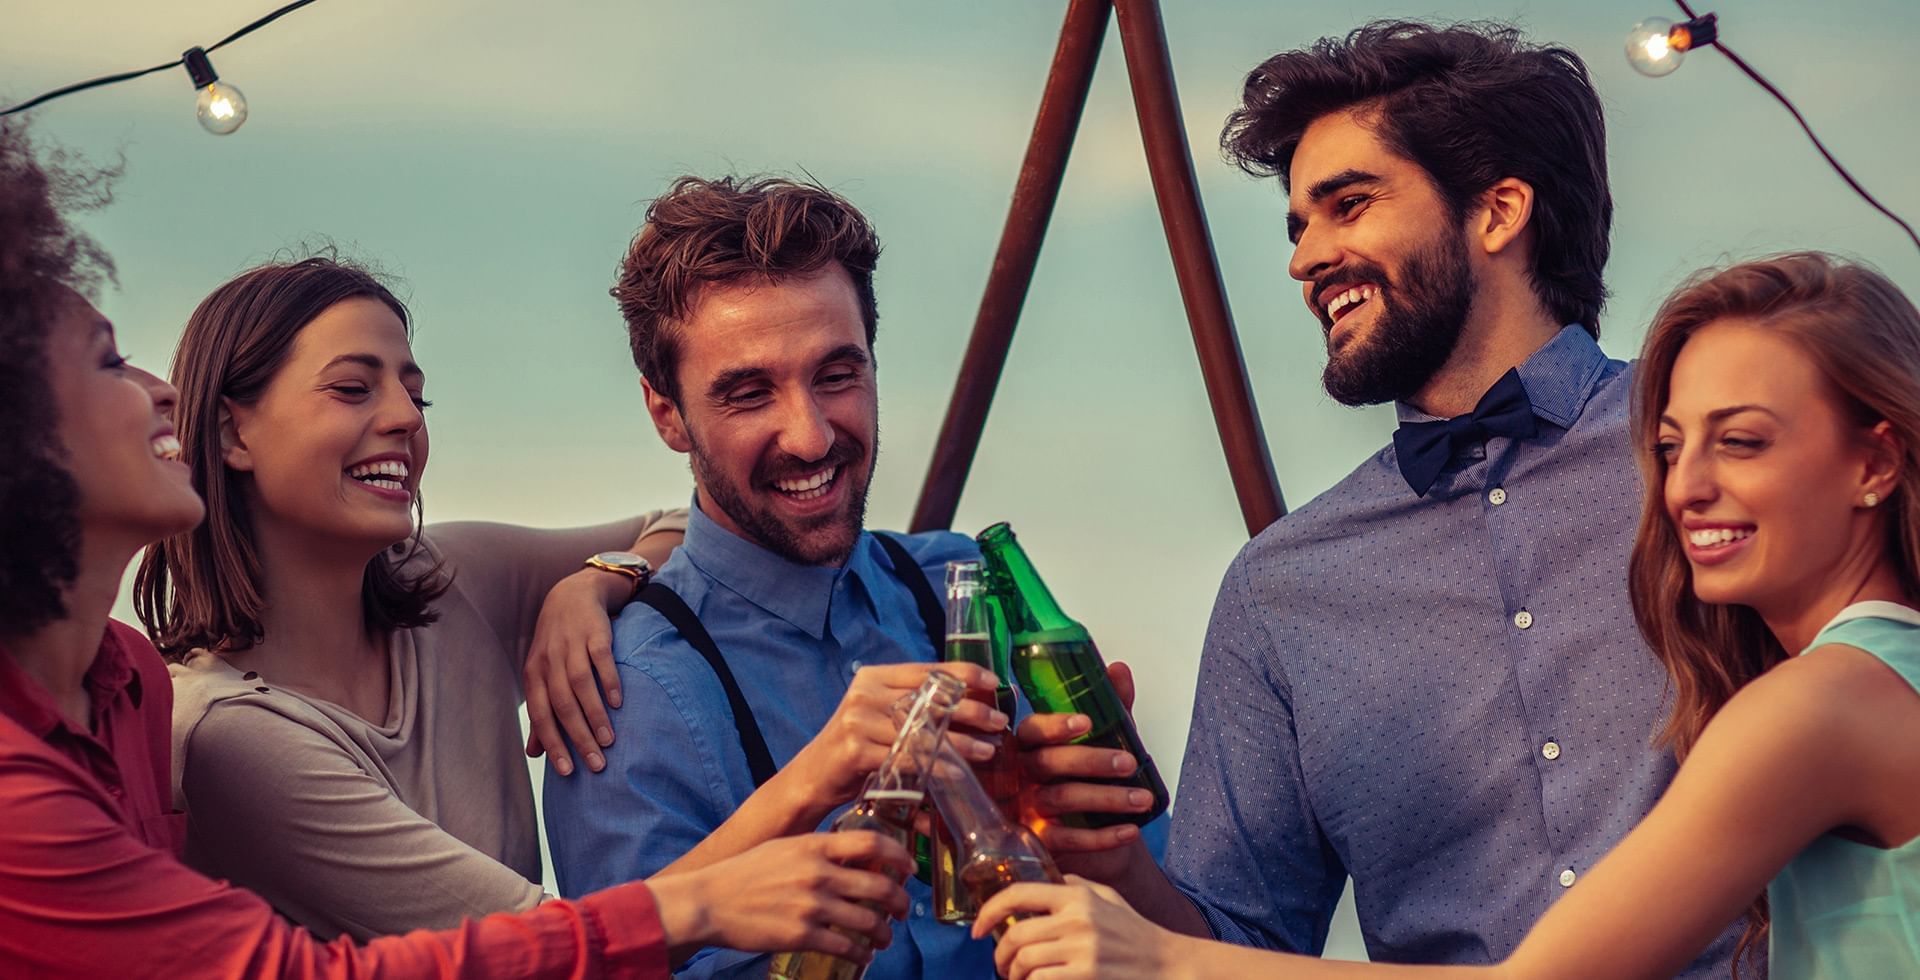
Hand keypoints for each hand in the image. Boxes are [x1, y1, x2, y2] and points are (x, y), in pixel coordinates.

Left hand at [523, 567, 629, 774]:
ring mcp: (571, 645)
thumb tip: (534, 754)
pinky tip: (618, 703)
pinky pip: (601, 659)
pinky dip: (609, 681)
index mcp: (534, 674)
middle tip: (596, 764)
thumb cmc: (557, 645)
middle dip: (579, 737)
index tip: (568, 771)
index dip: (553, 743)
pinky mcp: (594, 632)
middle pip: (562, 704)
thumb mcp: (542, 675)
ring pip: (580, 685)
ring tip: (609, 741)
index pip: (540, 715)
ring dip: (595, 715)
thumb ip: (541, 714)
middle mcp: (549, 660)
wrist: (572, 595)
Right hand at [650, 830, 912, 960]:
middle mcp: (818, 874)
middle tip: (902, 909)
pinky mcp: (801, 936)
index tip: (909, 867)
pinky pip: (845, 946)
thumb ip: (818, 850)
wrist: (709, 901)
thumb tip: (852, 856)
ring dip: (883, 932)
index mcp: (815, 846)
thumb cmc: (744, 872)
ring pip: (867, 921)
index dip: (898, 856)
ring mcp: (811, 906)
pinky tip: (862, 954)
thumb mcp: (785, 847)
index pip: (872, 844)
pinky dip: (860, 953)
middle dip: (899, 901)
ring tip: (885, 938)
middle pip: (879, 885)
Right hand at [780, 662, 1006, 819]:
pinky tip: (958, 774)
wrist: (812, 777)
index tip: (993, 681)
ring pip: (923, 731)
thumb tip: (967, 701)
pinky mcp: (855, 751)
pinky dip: (937, 767)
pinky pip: (908, 758)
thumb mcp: (880, 715)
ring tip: (989, 750)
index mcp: (874, 677)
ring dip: (962, 743)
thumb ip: (912, 704)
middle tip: (999, 722)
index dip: (963, 673)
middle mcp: (865, 693)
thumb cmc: (857, 746)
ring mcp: (858, 721)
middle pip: (930, 698)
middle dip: (971, 711)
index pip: (927, 669)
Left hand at [973, 875, 1185, 979]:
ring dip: (1013, 975)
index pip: (1018, 894)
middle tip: (1001, 965)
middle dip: (1000, 955)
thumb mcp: (1109, 898)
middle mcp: (1078, 918)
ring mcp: (1083, 948)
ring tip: (1018, 979)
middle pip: (1015, 934)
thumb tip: (1047, 881)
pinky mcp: (1087, 974)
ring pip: (1024, 961)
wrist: (1169, 964)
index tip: (976, 929)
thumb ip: (1076, 887)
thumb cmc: (1136, 932)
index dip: (988, 911)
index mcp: (1077, 896)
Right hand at [1017, 661, 1154, 881]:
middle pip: (1048, 763)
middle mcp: (1021, 775)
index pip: (1033, 730)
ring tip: (1144, 799)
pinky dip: (1101, 836)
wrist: (1093, 841)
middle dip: (1091, 760)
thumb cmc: (1090, 778)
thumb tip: (1119, 669)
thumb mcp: (1101, 740)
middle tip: (1129, 762)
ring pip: (1061, 799)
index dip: (1056, 726)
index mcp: (1029, 745)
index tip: (1087, 722)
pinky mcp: (1040, 842)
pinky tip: (1130, 830)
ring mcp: (1026, 809)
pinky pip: (1067, 839)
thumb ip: (1110, 707)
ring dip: (1107, 798)